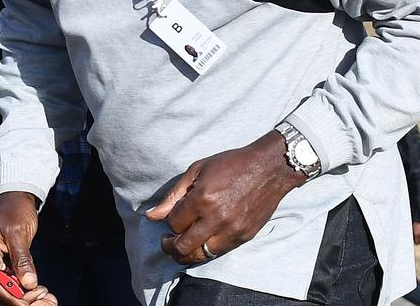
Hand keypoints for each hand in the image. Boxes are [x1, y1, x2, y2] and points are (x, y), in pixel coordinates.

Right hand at [0, 192, 55, 304]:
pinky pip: (9, 284)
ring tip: (45, 297)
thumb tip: (28, 283)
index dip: (10, 297)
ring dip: (22, 298)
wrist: (14, 197)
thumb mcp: (19, 232)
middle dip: (17, 301)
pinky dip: (23, 291)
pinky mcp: (1, 265)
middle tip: (41, 301)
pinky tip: (40, 291)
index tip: (28, 304)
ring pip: (2, 292)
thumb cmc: (15, 210)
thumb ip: (22, 259)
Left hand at [145, 131, 304, 264]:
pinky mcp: (244, 237)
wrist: (268, 168)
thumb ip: (173, 196)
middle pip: (183, 246)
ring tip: (180, 246)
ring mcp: (232, 230)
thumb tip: (151, 216)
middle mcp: (216, 218)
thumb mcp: (197, 170)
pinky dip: (205, 251)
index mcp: (202, 198)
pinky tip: (200, 242)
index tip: (169, 217)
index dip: (167, 222)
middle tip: (166, 242)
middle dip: (169, 246)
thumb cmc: (230, 164)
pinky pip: (218, 252)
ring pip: (200, 255)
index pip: (173, 223)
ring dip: (185, 254)